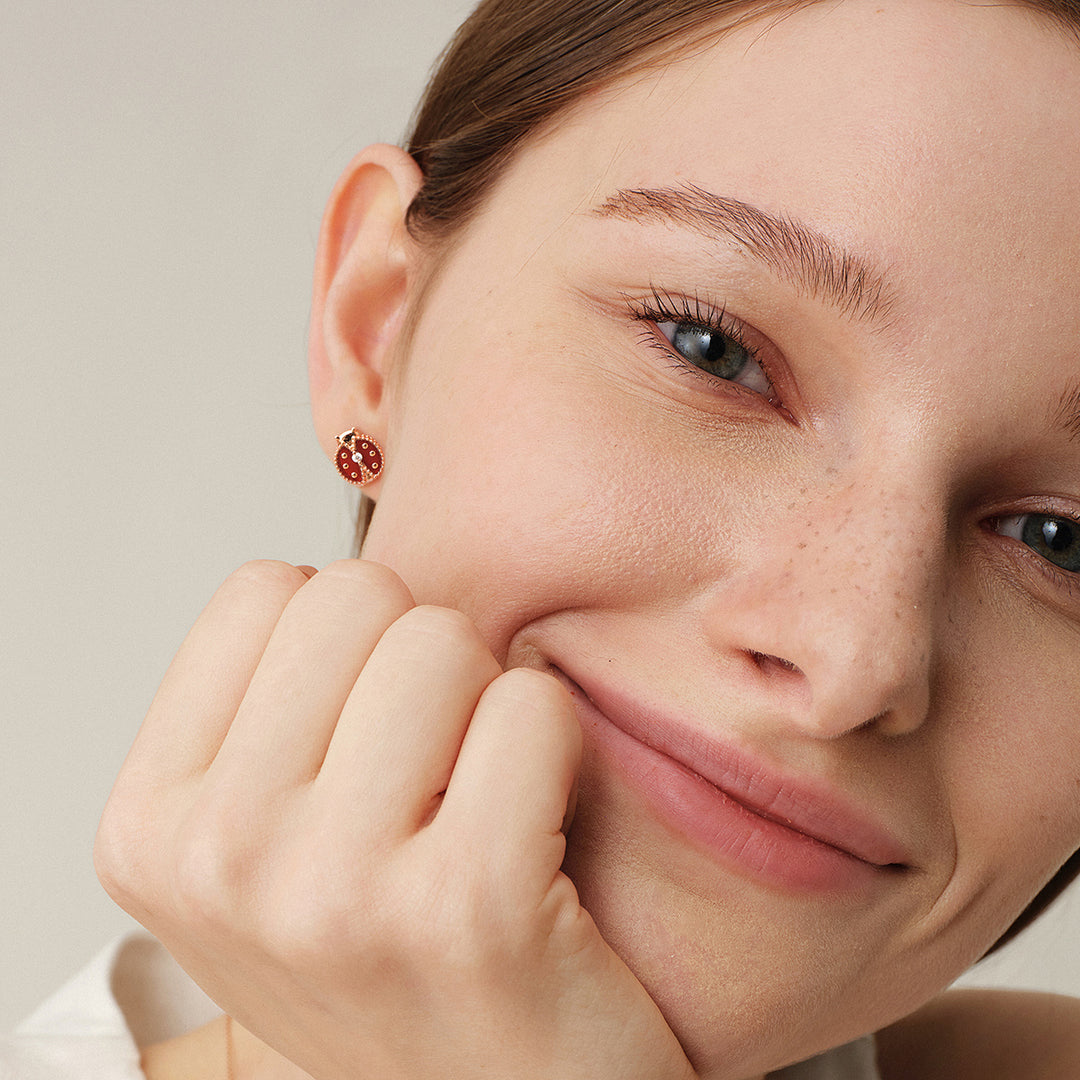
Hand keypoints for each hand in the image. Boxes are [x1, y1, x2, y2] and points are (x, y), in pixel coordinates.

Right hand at [95, 560, 696, 1079]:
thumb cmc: (394, 967)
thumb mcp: (264, 855)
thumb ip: (262, 718)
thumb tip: (322, 581)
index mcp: (152, 826)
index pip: (264, 589)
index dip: (344, 639)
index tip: (361, 726)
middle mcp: (219, 860)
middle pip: (356, 595)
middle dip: (418, 659)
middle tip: (435, 762)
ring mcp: (334, 892)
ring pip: (443, 638)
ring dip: (485, 699)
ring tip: (480, 796)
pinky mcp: (467, 908)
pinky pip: (531, 703)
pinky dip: (555, 742)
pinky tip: (539, 828)